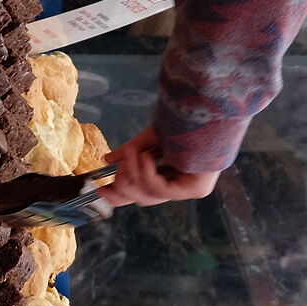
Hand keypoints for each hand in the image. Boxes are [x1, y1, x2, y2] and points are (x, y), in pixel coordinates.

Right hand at [100, 126, 218, 206]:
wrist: (206, 106)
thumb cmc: (184, 118)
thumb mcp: (151, 137)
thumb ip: (131, 151)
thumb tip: (105, 160)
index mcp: (174, 173)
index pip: (146, 193)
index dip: (121, 196)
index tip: (100, 190)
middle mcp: (183, 184)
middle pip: (145, 198)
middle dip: (125, 186)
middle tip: (112, 173)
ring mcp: (191, 189)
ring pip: (150, 195)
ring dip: (133, 175)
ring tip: (131, 154)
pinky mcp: (196, 189)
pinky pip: (161, 189)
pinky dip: (147, 174)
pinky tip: (145, 157)